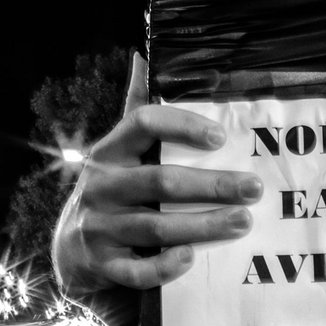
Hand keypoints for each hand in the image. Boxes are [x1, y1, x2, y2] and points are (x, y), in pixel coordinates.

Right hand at [52, 54, 263, 296]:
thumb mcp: (119, 150)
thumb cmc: (113, 190)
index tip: (221, 137)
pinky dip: (164, 266)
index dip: (182, 126)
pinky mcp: (103, 265)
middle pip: (160, 181)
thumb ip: (136, 109)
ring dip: (202, 225)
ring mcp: (99, 227)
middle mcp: (101, 186)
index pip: (142, 123)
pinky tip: (191, 259)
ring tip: (242, 221)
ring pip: (155, 227)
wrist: (72, 250)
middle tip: (253, 188)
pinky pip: (136, 271)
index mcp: (109, 151)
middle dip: (211, 185)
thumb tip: (144, 55)